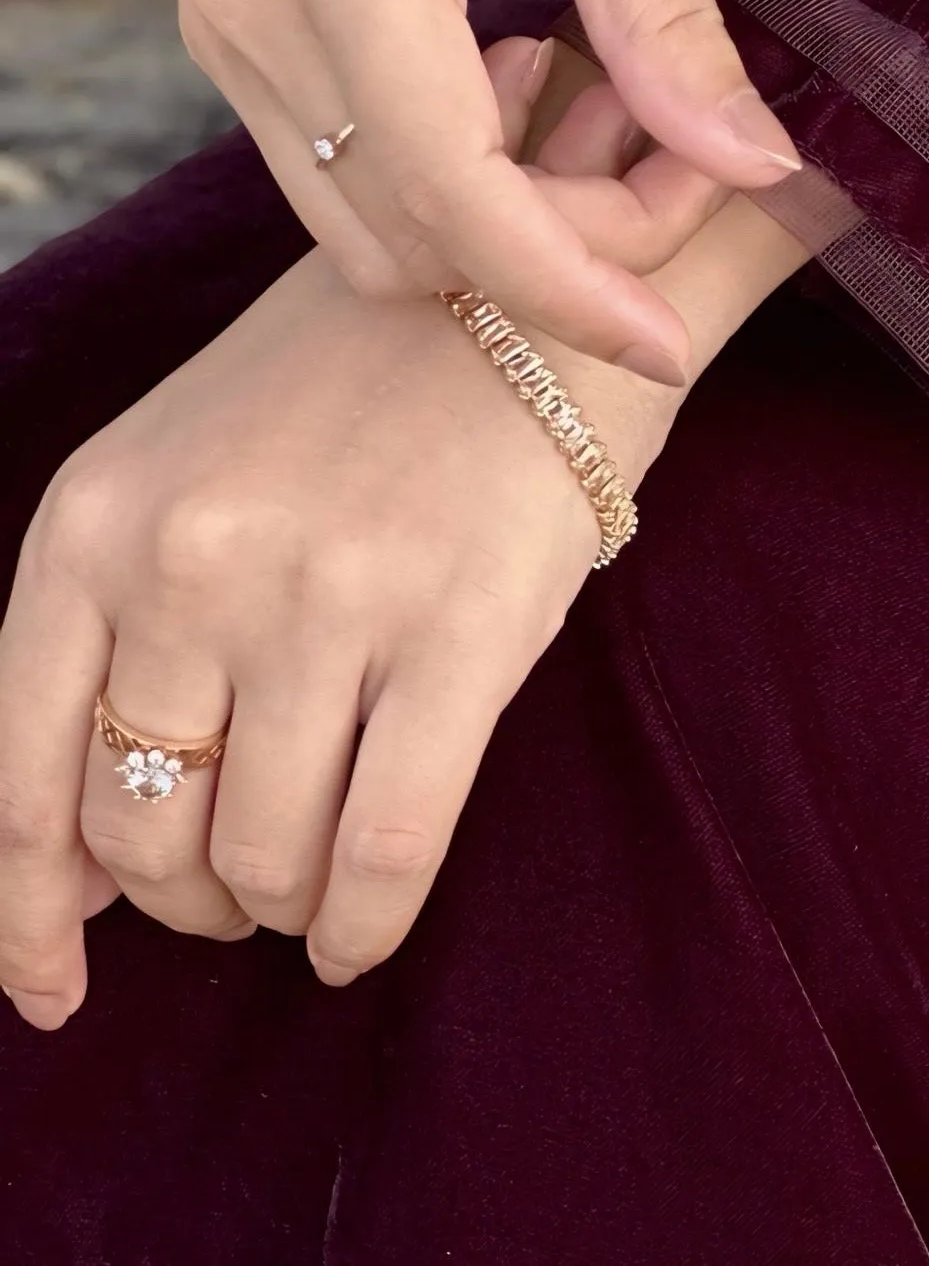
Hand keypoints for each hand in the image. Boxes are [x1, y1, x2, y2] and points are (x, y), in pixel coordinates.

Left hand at [0, 43, 805, 1027]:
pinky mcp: (459, 626)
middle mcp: (191, 559)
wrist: (534, 282)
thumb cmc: (351, 390)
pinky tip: (363, 932)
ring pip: (261, 858)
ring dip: (281, 907)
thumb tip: (77, 881)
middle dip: (190, 895)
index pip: (21, 774)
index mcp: (97, 519)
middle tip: (243, 883)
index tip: (59, 988)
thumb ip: (111, 641)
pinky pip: (385, 850)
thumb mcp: (184, 471)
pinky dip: (365, 924)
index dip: (32, 916)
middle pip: (145, 832)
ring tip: (315, 883)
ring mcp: (325, 594)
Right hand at [181, 0, 802, 375]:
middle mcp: (243, 3)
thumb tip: (750, 164)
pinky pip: (333, 159)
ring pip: (359, 221)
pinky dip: (444, 171)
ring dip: (497, 225)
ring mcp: (219, 16)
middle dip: (553, 257)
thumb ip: (662, 10)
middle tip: (697, 179)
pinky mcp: (231, 13)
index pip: (455, 197)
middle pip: (404, 236)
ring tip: (636, 137)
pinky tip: (545, 89)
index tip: (681, 345)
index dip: (574, 289)